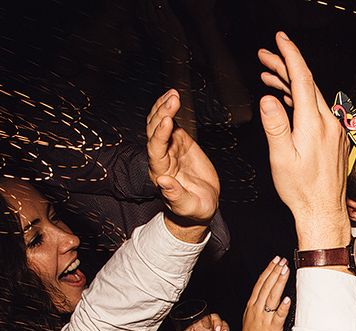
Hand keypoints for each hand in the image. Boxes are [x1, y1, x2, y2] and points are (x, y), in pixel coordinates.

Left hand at [146, 89, 219, 221]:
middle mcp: (161, 157)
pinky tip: (173, 98)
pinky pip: (171, 123)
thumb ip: (175, 195)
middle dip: (162, 114)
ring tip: (173, 94)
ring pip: (160, 124)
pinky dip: (170, 110)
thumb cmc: (193, 210)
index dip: (160, 135)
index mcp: (160, 172)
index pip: (155, 150)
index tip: (168, 121)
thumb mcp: (187, 206)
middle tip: (173, 100)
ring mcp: (170, 148)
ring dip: (164, 108)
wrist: (200, 207)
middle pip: (155, 132)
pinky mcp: (180, 143)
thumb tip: (163, 181)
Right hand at [234, 257, 291, 330]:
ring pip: (272, 297)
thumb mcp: (251, 315)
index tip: (276, 260)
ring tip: (285, 271)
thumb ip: (259, 303)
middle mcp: (258, 309)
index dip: (269, 270)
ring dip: (279, 283)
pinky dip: (282, 307)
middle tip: (283, 261)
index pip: (261, 283)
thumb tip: (268, 291)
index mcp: (252, 305)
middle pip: (267, 286)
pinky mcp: (273, 328)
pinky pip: (278, 316)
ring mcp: (265, 318)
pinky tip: (287, 299)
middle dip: (275, 272)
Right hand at [258, 32, 349, 249]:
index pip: (303, 78)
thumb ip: (275, 125)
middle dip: (285, 66)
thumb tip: (268, 98)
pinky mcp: (334, 140)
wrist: (323, 212)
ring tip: (270, 76)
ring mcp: (334, 131)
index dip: (290, 55)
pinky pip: (317, 110)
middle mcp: (328, 123)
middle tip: (265, 57)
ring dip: (291, 84)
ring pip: (312, 97)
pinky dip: (301, 100)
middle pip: (307, 84)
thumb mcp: (282, 158)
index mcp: (314, 124)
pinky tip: (287, 100)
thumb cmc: (302, 191)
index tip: (280, 40)